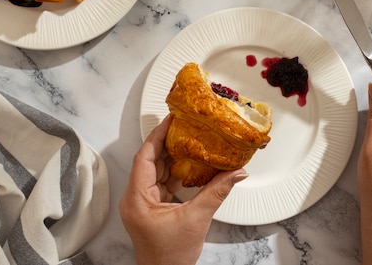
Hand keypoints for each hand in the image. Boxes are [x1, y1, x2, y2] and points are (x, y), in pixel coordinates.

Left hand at [120, 115, 247, 264]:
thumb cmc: (170, 258)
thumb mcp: (197, 220)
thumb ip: (216, 192)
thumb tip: (235, 173)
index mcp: (138, 199)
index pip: (145, 157)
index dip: (158, 136)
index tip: (171, 120)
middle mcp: (135, 199)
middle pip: (150, 161)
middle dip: (167, 143)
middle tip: (184, 126)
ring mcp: (142, 204)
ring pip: (156, 171)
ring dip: (172, 157)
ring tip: (189, 141)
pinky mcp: (151, 208)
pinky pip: (161, 182)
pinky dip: (175, 172)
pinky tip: (189, 165)